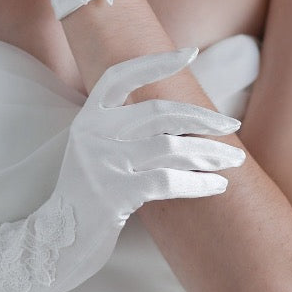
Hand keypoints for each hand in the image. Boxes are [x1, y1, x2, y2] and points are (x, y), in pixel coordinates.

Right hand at [0, 47, 245, 291]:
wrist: (57, 239)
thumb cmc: (88, 193)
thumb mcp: (94, 150)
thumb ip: (120, 128)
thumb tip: (174, 113)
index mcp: (88, 117)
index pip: (120, 75)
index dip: (155, 62)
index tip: (190, 52)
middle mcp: (91, 133)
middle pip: (157, 112)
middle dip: (201, 118)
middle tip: (231, 126)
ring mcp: (101, 163)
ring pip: (168, 147)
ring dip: (208, 153)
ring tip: (234, 161)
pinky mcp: (113, 194)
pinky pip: (167, 181)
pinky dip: (198, 182)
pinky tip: (218, 186)